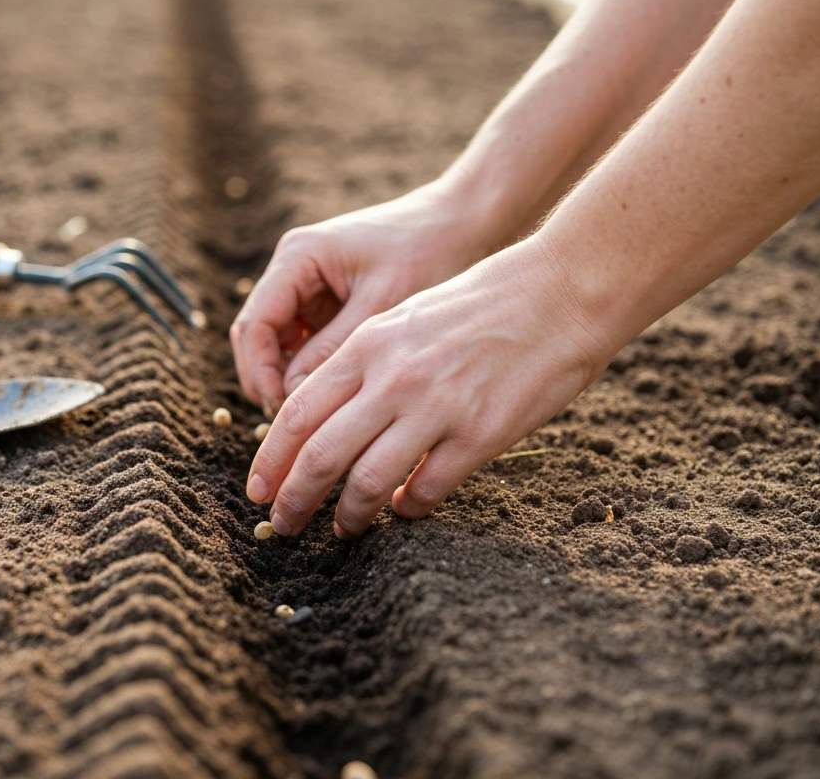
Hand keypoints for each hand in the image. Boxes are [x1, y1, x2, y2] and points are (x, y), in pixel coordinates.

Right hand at [230, 181, 497, 416]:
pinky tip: (333, 396)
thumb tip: (292, 400)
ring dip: (287, 376)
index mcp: (298, 256)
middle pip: (257, 335)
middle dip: (268, 378)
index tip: (281, 411)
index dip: (260, 372)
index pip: (255, 324)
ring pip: (276, 342)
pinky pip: (303, 341)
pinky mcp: (325, 299)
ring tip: (315, 414)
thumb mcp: (381, 305)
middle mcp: (293, 267)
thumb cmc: (427, 253)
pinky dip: (309, 368)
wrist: (461, 223)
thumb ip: (333, 350)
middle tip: (293, 423)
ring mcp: (306, 284)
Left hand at [245, 235, 614, 538]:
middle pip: (320, 454)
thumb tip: (331, 418)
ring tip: (342, 528)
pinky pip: (427, 488)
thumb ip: (366, 363)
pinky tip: (404, 510)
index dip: (271, 458)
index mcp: (369, 344)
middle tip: (281, 525)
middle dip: (293, 498)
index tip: (258, 489)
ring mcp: (436, 407)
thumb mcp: (407, 316)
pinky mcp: (479, 435)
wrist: (561, 291)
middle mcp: (393, 377)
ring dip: (347, 514)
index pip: (298, 412)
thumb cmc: (483, 302)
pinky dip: (407, 508)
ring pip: (367, 481)